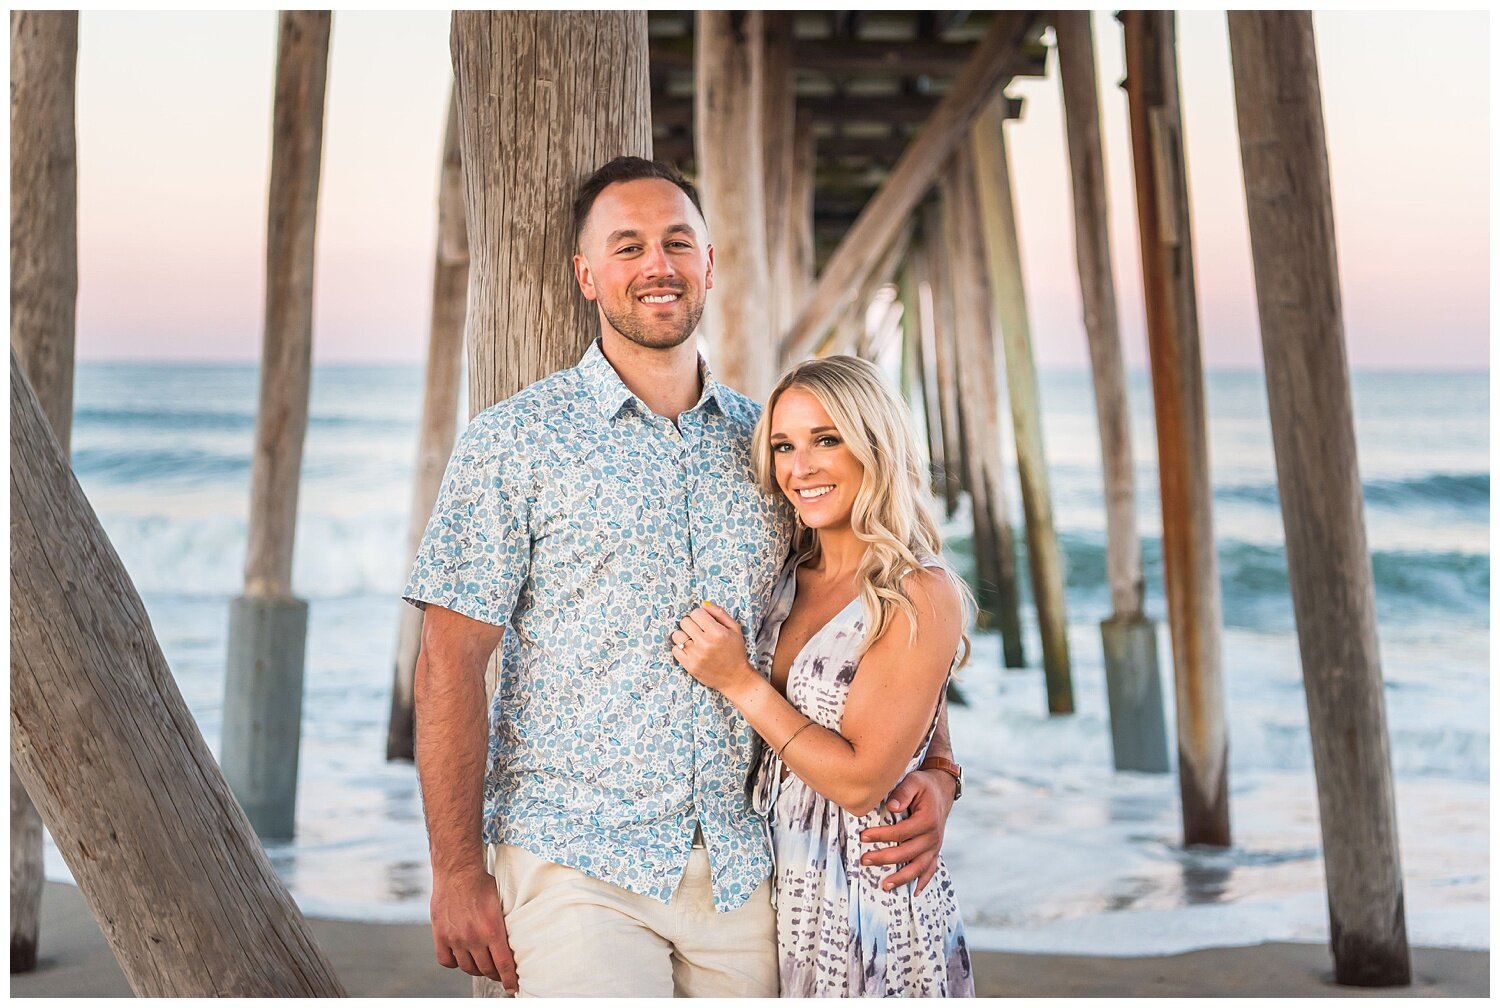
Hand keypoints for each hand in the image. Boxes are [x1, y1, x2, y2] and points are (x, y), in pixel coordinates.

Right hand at [430, 868, 517, 993]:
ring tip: (482, 964)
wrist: (458, 871)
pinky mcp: (440, 935)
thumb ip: (502, 925)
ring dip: (477, 969)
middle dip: (495, 974)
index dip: (510, 979)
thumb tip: (510, 944)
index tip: (513, 987)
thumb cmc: (482, 883)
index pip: (504, 964)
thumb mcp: (500, 903)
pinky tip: (461, 956)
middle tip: (499, 973)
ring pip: (468, 967)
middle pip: (486, 969)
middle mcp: (473, 937)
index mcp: (492, 929)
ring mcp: (455, 938)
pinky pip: (447, 961)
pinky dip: (454, 962)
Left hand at [670, 602, 756, 695]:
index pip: (696, 613)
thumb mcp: (735, 629)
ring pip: (677, 635)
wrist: (736, 678)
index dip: (700, 616)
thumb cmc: (736, 652)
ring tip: (693, 641)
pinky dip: (681, 648)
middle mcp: (705, 643)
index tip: (704, 622)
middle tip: (699, 631)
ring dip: (684, 636)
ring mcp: (696, 655)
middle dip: (692, 624)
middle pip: (685, 622)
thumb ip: (719, 613)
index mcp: (717, 632)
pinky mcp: (689, 666)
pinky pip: (675, 649)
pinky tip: (690, 650)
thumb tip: (703, 604)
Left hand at [858, 768, 955, 894]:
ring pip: (919, 867)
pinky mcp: (935, 850)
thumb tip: (891, 807)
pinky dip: (923, 882)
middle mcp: (933, 836)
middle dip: (884, 858)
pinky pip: (931, 869)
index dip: (881, 836)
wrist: (942, 789)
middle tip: (864, 860)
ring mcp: (935, 846)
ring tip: (885, 885)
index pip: (901, 832)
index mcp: (927, 820)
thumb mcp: (914, 782)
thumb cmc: (924, 785)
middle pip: (907, 853)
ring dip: (902, 878)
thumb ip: (902, 793)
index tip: (863, 836)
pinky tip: (914, 892)